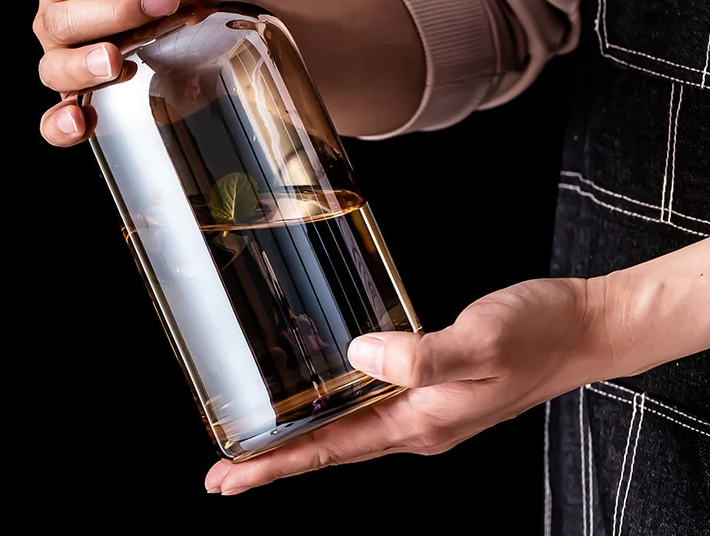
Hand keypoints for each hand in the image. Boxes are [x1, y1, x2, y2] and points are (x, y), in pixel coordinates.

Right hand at [32, 0, 240, 146]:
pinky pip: (57, 118)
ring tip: (119, 60)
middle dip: (112, 12)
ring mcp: (68, 58)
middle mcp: (58, 15)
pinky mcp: (84, 94)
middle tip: (163, 2)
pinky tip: (83, 124)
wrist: (218, 16)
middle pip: (61, 20)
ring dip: (85, 64)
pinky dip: (61, 124)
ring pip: (54, 66)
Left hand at [205, 276, 603, 494]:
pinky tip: (324, 391)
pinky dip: (337, 404)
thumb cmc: (538, 334)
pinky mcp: (434, 385)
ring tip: (260, 434)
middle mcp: (420, 423)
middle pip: (334, 447)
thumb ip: (421, 357)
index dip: (278, 465)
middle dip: (277, 459)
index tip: (228, 479)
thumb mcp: (481, 342)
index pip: (335, 450)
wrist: (579, 328)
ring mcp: (428, 407)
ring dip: (303, 434)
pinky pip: (372, 401)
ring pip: (350, 427)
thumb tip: (357, 358)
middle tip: (226, 467)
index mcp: (423, 422)